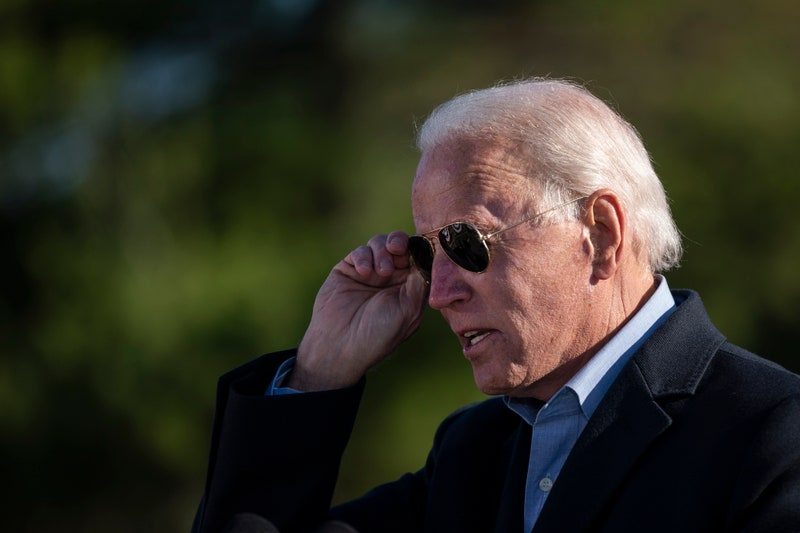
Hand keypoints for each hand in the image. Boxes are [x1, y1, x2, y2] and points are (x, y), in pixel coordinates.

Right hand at [288, 231, 427, 390]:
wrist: (341, 345)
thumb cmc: (379, 334)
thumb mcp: (408, 311)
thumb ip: (419, 283)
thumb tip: (427, 258)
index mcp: (409, 287)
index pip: (418, 258)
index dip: (418, 248)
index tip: (416, 248)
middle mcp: (390, 277)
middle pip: (399, 246)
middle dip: (399, 243)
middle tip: (397, 248)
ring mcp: (369, 272)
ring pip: (379, 244)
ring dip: (382, 251)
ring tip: (381, 271)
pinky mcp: (348, 270)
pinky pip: (359, 252)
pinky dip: (363, 257)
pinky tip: (364, 272)